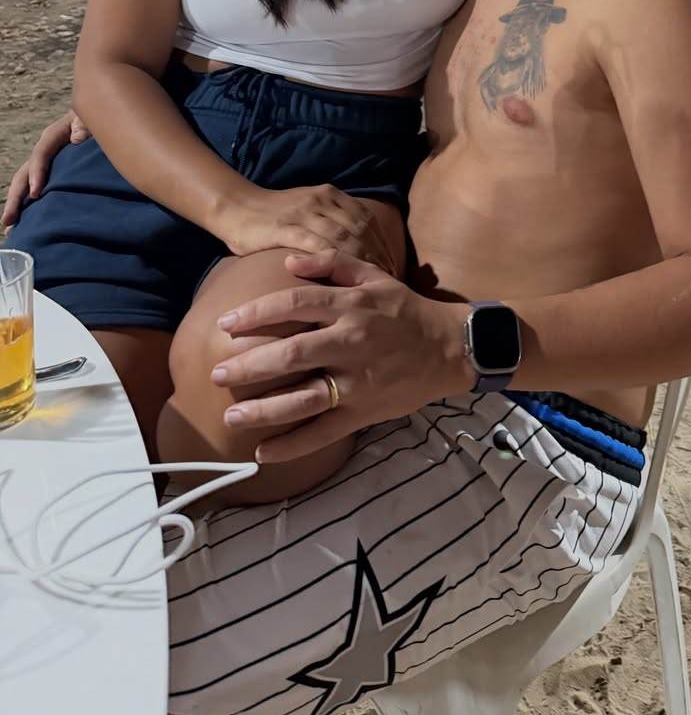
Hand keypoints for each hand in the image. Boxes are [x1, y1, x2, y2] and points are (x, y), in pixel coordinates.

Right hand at [3, 110, 89, 231]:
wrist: (102, 118)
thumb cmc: (96, 119)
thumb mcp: (91, 117)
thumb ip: (85, 125)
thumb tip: (77, 139)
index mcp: (53, 136)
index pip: (41, 154)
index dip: (36, 173)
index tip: (36, 194)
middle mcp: (44, 151)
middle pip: (24, 174)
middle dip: (16, 198)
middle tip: (8, 220)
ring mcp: (47, 164)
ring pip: (26, 185)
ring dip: (18, 206)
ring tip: (10, 229)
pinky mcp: (54, 175)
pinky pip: (38, 190)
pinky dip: (31, 207)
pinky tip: (26, 225)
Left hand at [210, 250, 470, 461]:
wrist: (449, 348)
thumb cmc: (405, 310)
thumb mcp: (374, 276)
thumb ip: (332, 263)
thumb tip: (287, 262)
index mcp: (351, 306)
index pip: (295, 304)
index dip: (257, 314)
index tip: (225, 325)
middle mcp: (351, 342)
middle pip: (292, 353)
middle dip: (249, 365)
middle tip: (217, 373)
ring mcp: (358, 381)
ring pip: (304, 398)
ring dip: (264, 409)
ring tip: (231, 416)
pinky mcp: (364, 411)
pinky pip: (324, 431)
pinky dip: (293, 444)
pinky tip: (263, 452)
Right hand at [218, 186, 405, 269]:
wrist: (236, 206)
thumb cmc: (274, 217)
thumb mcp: (309, 211)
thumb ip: (332, 223)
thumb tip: (359, 249)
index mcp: (331, 196)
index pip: (367, 220)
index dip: (383, 244)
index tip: (393, 267)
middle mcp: (322, 201)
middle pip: (360, 229)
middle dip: (377, 256)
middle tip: (388, 282)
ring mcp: (304, 213)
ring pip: (343, 237)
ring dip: (360, 261)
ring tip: (371, 286)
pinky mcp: (285, 228)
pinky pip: (315, 245)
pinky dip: (332, 262)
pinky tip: (341, 281)